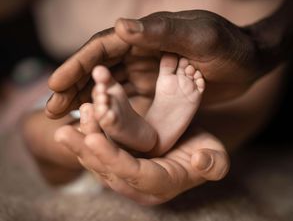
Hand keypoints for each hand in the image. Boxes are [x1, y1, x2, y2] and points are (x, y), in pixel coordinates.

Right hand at [46, 10, 262, 118]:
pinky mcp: (154, 87)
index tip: (55, 84)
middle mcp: (139, 52)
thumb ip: (162, 32)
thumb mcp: (199, 36)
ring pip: (107, 85)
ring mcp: (145, 71)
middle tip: (52, 109)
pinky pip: (125, 98)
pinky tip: (96, 121)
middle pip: (98, 69)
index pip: (102, 49)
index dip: (77, 65)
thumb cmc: (228, 46)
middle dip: (74, 87)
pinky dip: (107, 109)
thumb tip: (120, 28)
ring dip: (86, 100)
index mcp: (145, 35)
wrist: (248, 62)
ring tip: (65, 118)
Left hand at [55, 103, 228, 204]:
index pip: (133, 175)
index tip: (93, 140)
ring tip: (66, 124)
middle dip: (86, 152)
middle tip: (65, 133)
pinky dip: (88, 134)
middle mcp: (138, 184)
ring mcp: (126, 173)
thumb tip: (199, 162)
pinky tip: (78, 119)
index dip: (113, 159)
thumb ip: (213, 164)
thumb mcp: (216, 157)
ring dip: (82, 141)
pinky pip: (101, 149)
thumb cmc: (204, 152)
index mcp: (160, 184)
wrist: (190, 147)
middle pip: (108, 170)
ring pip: (99, 160)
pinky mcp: (119, 160)